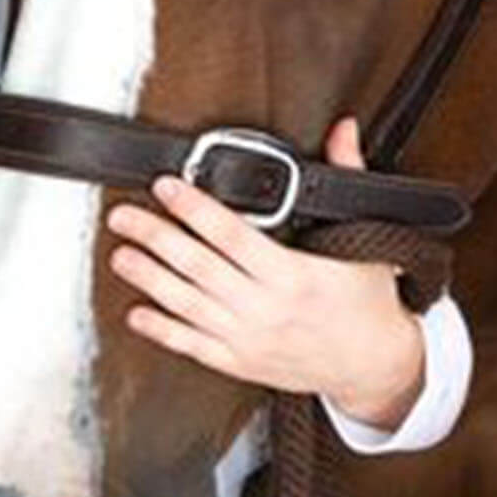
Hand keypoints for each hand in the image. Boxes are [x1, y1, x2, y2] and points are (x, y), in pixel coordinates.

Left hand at [106, 116, 424, 425]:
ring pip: (186, 304)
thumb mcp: (363, 235)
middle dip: (154, 237)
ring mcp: (249, 338)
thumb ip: (347, 176)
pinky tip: (137, 313)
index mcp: (293, 274)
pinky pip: (192, 346)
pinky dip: (161, 329)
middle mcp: (265, 307)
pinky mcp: (240, 363)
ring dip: (148, 278)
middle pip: (197, 266)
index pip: (231, 233)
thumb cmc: (367, 301)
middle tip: (123, 216)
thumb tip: (343, 131)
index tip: (166, 186)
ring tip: (120, 255)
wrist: (375, 365)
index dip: (193, 208)